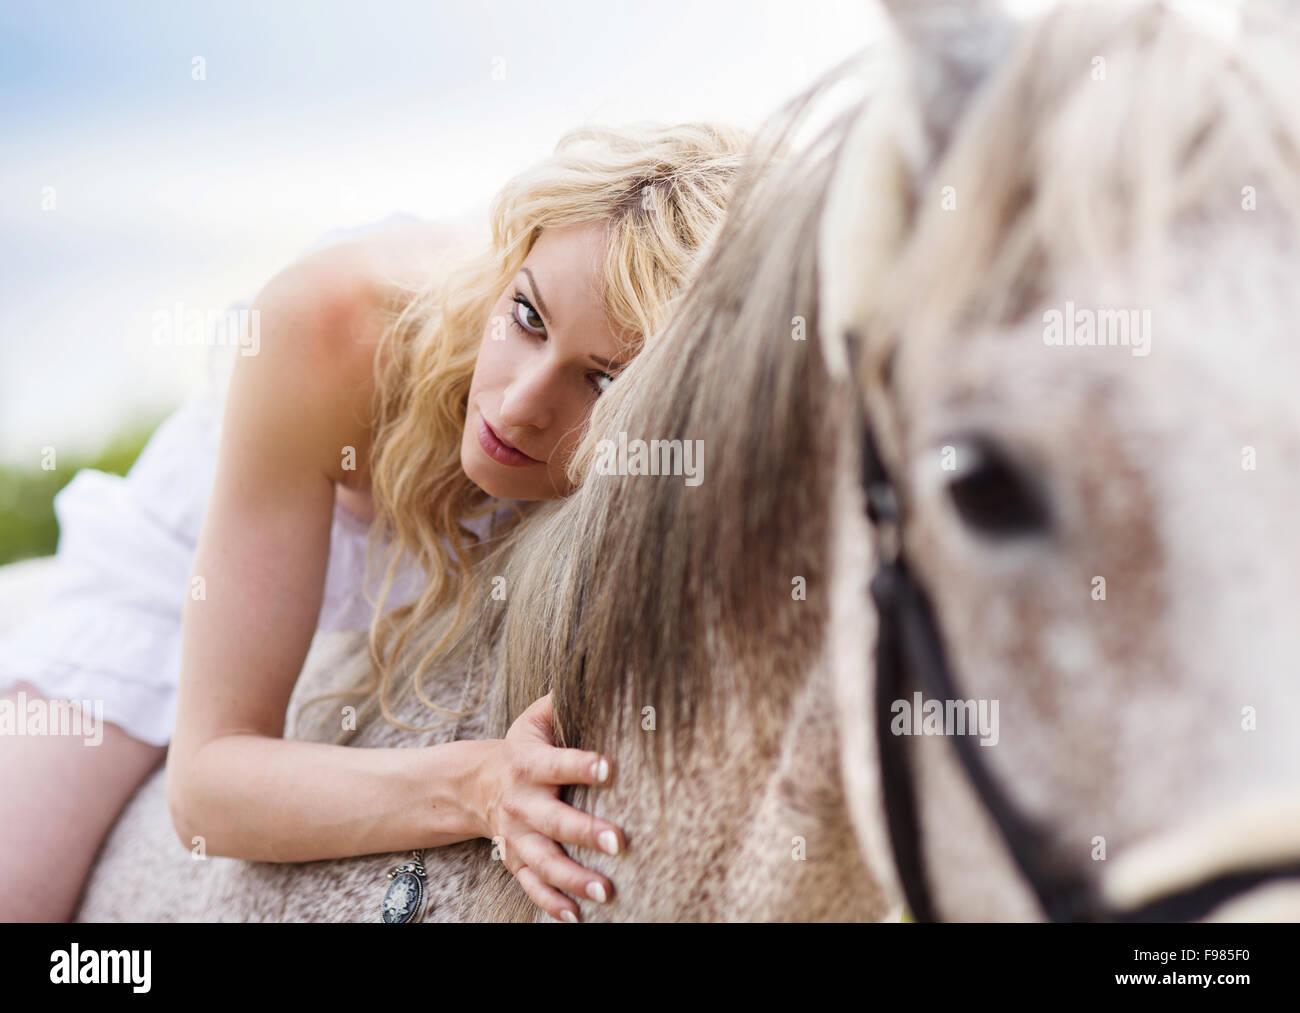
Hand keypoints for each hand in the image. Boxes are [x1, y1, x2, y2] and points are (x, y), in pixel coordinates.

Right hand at [478, 692, 623, 921]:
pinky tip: (576, 917)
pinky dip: (552, 903)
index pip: (557, 764)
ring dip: (574, 878)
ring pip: (544, 861)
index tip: (609, 767)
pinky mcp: (515, 860)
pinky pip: (531, 886)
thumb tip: (600, 669)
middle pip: (553, 821)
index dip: (581, 765)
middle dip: (585, 832)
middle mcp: (522, 803)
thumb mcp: (535, 719)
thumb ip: (563, 701)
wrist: (476, 783)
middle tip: (619, 841)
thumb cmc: (523, 747)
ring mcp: (517, 836)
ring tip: (607, 890)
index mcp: (529, 764)